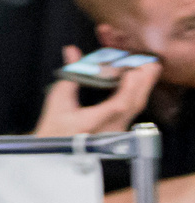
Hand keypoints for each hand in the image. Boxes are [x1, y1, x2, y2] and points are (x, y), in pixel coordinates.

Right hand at [33, 45, 159, 136]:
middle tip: (148, 62)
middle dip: (144, 81)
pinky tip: (140, 80)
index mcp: (91, 123)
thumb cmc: (54, 127)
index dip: (128, 88)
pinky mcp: (120, 128)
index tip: (132, 70)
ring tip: (148, 67)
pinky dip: (139, 92)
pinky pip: (135, 108)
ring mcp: (117, 130)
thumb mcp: (58, 100)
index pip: (117, 106)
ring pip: (138, 106)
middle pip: (135, 104)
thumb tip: (72, 51)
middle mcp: (109, 128)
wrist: (58, 152)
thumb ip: (71, 74)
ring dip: (145, 85)